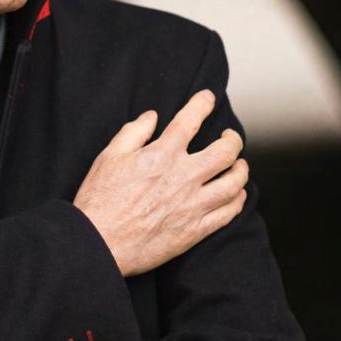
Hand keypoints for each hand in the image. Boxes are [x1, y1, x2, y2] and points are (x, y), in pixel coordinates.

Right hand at [73, 89, 246, 277]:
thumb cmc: (99, 200)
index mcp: (162, 155)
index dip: (202, 103)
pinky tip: (236, 195)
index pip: (191, 120)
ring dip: (241, 170)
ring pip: (233, 183)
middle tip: (230, 136)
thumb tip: (151, 117)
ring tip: (240, 165)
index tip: (207, 97)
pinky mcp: (195, 230)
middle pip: (225, 152)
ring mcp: (193, 205)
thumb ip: (133, 133)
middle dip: (233, 139)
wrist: (99, 244)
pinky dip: (237, 201)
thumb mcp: (109, 157)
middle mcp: (183, 177)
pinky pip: (227, 213)